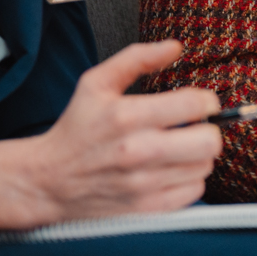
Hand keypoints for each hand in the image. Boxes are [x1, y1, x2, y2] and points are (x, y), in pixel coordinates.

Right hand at [0, 40, 223, 239]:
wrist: (47, 180)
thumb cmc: (76, 128)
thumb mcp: (96, 83)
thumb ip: (137, 58)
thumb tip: (175, 46)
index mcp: (128, 116)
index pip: (195, 104)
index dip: (206, 100)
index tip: (198, 103)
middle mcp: (138, 152)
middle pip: (209, 141)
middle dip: (208, 129)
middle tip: (195, 127)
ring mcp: (144, 184)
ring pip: (204, 166)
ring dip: (198, 155)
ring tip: (178, 148)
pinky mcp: (147, 208)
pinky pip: (194, 192)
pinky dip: (189, 179)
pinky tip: (171, 169)